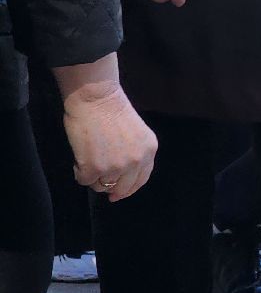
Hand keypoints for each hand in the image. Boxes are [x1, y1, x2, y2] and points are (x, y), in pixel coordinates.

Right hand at [53, 55, 156, 201]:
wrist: (96, 98)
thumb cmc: (112, 110)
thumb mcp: (136, 133)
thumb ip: (135, 154)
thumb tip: (121, 178)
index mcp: (149, 151)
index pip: (141, 180)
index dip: (128, 188)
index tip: (118, 193)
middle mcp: (136, 161)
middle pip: (121, 188)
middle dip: (109, 187)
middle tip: (98, 179)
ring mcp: (115, 167)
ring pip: (100, 185)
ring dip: (92, 176)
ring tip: (89, 157)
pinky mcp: (94, 168)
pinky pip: (84, 181)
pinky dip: (79, 172)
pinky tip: (79, 157)